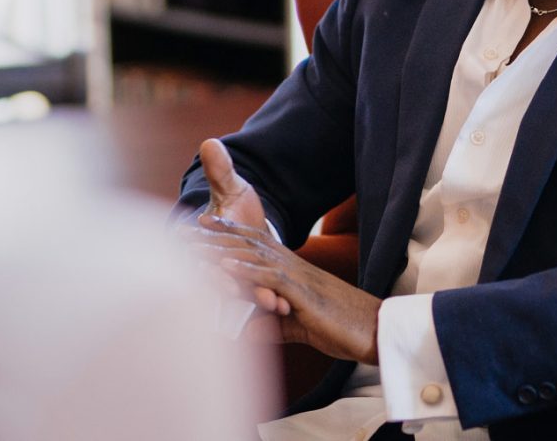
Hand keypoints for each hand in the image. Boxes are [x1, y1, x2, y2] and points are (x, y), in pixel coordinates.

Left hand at [196, 214, 381, 364]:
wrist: (374, 329)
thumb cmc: (341, 327)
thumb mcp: (299, 326)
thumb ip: (272, 325)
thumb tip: (246, 333)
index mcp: (291, 269)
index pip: (255, 243)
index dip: (228, 231)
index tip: (202, 222)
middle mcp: (291, 265)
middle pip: (246, 243)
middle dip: (214, 235)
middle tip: (182, 227)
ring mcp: (296, 276)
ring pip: (253, 255)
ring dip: (221, 248)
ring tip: (193, 243)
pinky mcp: (302, 292)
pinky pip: (270, 278)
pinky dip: (246, 271)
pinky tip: (224, 267)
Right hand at [198, 138, 282, 313]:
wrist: (249, 226)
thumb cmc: (234, 206)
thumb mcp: (229, 187)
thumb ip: (220, 170)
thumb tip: (210, 144)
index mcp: (197, 241)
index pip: (195, 255)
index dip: (206, 265)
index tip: (219, 269)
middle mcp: (207, 264)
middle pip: (214, 280)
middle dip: (231, 287)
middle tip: (251, 293)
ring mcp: (226, 279)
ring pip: (236, 293)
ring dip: (254, 299)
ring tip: (275, 305)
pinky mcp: (244, 289)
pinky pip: (252, 299)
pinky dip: (264, 304)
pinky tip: (283, 310)